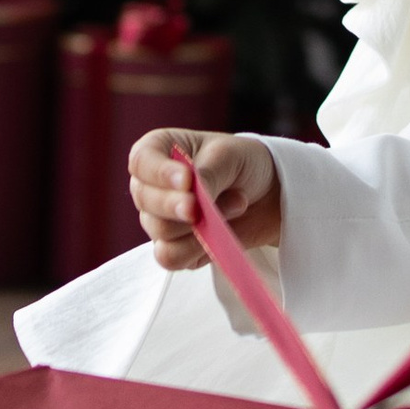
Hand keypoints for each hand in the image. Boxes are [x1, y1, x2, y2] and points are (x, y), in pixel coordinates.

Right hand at [128, 127, 281, 269]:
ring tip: (236, 204)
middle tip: (202, 205)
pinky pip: (172, 257)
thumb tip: (191, 202)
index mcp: (157, 150)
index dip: (159, 173)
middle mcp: (150, 186)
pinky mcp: (173, 248)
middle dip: (178, 205)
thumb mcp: (229, 157)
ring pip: (161, 231)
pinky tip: (220, 234)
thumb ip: (207, 175)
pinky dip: (198, 249)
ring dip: (201, 224)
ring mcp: (158, 219)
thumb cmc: (242, 164)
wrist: (268, 194)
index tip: (186, 179)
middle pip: (146, 200)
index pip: (141, 161)